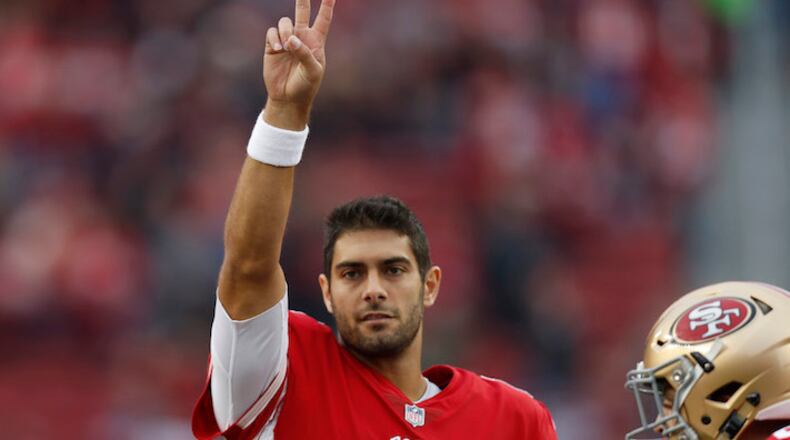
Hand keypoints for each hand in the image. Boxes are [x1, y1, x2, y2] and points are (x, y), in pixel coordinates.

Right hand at [263, 0, 334, 127]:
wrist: (288, 98)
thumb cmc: (305, 86)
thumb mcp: (312, 71)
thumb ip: (304, 53)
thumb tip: (291, 39)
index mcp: (316, 42)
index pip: (324, 19)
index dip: (327, 5)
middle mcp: (301, 37)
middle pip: (303, 12)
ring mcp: (286, 40)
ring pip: (285, 22)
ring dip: (285, 31)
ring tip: (286, 46)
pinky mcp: (272, 46)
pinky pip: (272, 32)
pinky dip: (275, 37)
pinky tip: (278, 48)